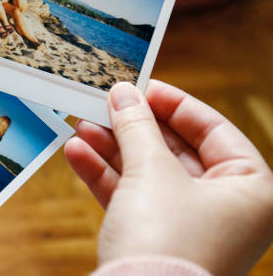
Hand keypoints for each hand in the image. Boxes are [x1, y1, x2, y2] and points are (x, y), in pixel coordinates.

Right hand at [64, 81, 272, 275]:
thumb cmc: (168, 242)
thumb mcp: (152, 171)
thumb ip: (137, 127)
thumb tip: (123, 93)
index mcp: (250, 189)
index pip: (213, 129)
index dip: (173, 104)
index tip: (140, 86)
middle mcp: (225, 208)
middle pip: (174, 150)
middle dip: (132, 127)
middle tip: (104, 105)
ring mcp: (190, 226)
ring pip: (148, 173)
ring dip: (112, 149)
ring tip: (81, 125)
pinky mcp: (157, 240)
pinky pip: (132, 197)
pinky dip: (105, 176)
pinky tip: (77, 154)